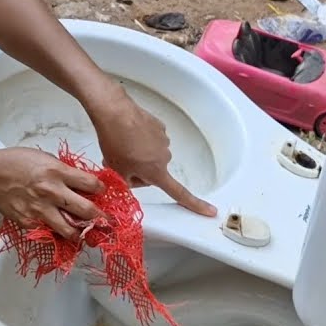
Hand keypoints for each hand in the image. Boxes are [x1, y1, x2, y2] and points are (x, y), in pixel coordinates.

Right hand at [0, 147, 105, 240]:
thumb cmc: (14, 162)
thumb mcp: (45, 158)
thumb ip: (63, 171)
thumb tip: (80, 183)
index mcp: (57, 172)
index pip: (91, 184)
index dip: (101, 190)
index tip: (102, 193)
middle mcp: (51, 192)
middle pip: (87, 211)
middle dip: (100, 217)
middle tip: (104, 220)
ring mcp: (40, 210)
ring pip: (70, 230)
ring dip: (80, 232)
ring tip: (84, 233)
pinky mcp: (29, 222)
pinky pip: (48, 233)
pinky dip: (55, 233)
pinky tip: (58, 229)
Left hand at [89, 88, 217, 217]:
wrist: (115, 113)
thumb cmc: (115, 143)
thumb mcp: (117, 171)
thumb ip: (128, 183)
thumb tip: (131, 180)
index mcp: (157, 172)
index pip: (179, 193)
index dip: (196, 204)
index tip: (210, 211)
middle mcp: (165, 157)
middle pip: (156, 171)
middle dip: (141, 169)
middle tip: (122, 161)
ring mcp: (163, 140)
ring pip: (152, 154)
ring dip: (140, 153)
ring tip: (122, 145)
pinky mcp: (159, 126)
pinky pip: (151, 138)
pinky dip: (141, 138)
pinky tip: (128, 134)